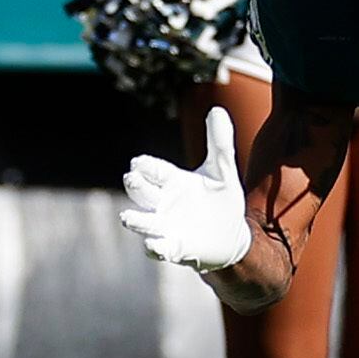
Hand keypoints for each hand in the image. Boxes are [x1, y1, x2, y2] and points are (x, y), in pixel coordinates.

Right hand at [120, 106, 252, 269]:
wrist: (231, 237)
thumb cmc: (220, 200)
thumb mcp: (223, 170)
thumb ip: (220, 142)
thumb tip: (217, 109)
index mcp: (173, 182)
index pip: (154, 171)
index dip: (146, 166)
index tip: (138, 163)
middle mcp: (163, 204)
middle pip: (143, 194)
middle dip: (136, 186)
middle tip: (132, 178)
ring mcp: (166, 227)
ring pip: (144, 222)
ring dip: (136, 220)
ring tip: (127, 217)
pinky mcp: (176, 248)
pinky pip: (160, 248)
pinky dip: (156, 247)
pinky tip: (155, 245)